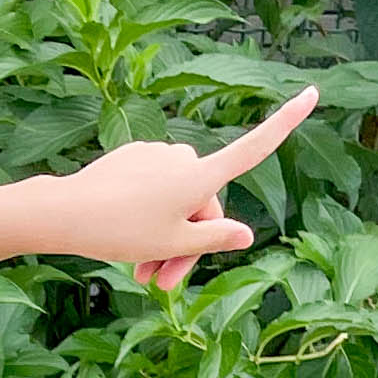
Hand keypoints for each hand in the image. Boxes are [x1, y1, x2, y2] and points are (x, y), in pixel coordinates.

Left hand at [22, 89, 318, 291]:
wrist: (65, 213)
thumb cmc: (122, 231)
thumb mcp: (173, 244)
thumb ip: (213, 239)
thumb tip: (246, 234)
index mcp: (201, 176)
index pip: (254, 147)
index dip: (285, 122)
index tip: (312, 93)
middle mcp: (184, 157)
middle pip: (203, 203)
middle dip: (190, 243)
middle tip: (164, 284)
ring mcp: (157, 155)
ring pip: (175, 202)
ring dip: (166, 238)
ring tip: (143, 276)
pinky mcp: (133, 157)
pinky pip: (152, 190)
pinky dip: (148, 217)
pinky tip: (126, 242)